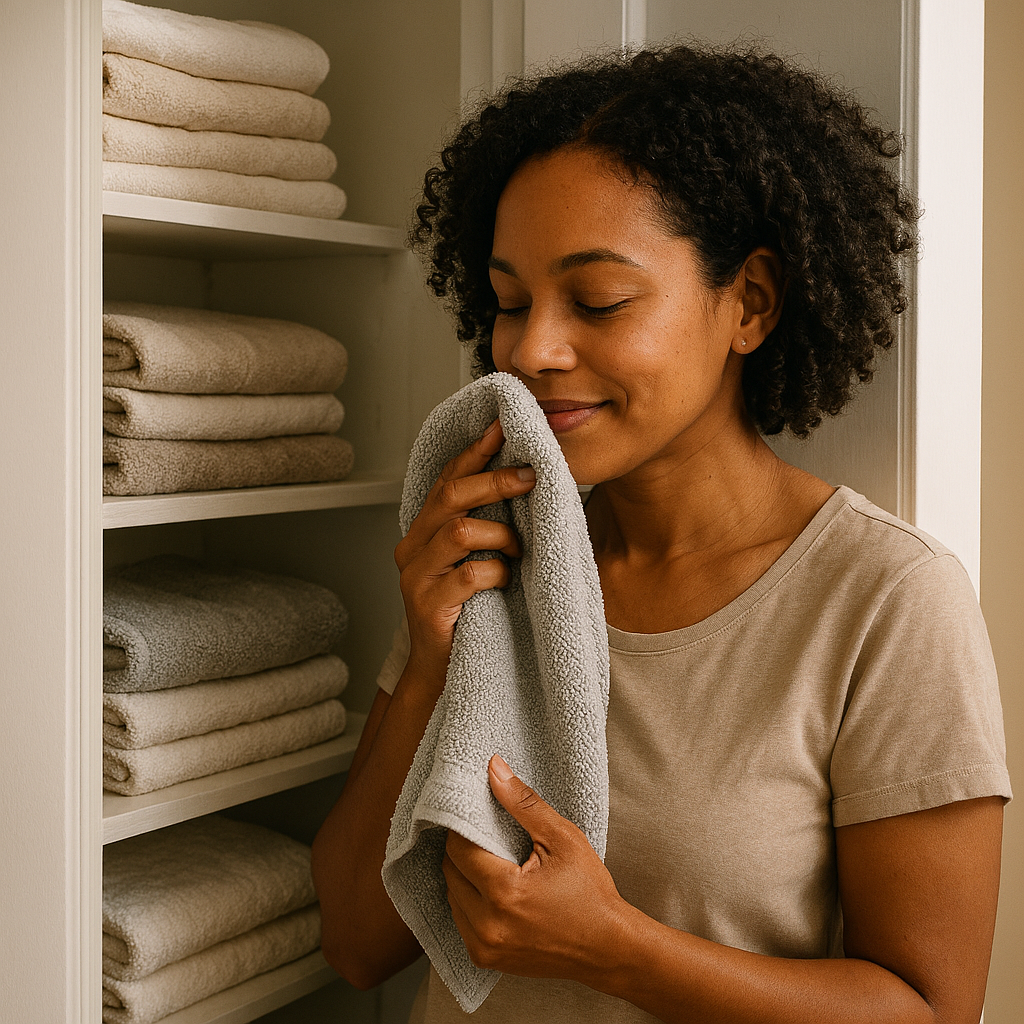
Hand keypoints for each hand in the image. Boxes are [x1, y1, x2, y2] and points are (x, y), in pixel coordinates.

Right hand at [395, 420, 535, 684]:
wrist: (440, 672)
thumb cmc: (466, 613)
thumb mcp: (474, 561)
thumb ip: (485, 527)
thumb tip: (524, 483)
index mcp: (423, 532)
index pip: (446, 480)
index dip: (473, 452)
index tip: (501, 427)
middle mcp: (412, 549)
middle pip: (451, 497)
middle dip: (495, 481)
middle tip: (531, 475)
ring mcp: (416, 578)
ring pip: (460, 531)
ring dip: (501, 535)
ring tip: (517, 549)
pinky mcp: (428, 607)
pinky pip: (470, 575)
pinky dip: (497, 573)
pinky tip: (506, 580)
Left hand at [442, 755, 627, 982]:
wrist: (608, 949)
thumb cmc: (590, 893)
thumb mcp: (563, 839)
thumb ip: (524, 803)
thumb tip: (494, 770)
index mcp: (504, 893)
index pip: (458, 847)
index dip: (464, 826)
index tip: (480, 815)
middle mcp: (487, 924)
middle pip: (450, 871)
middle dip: (464, 849)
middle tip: (488, 837)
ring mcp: (483, 947)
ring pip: (452, 895)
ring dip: (464, 875)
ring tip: (494, 862)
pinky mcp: (485, 959)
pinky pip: (461, 919)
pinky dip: (470, 900)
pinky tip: (494, 889)